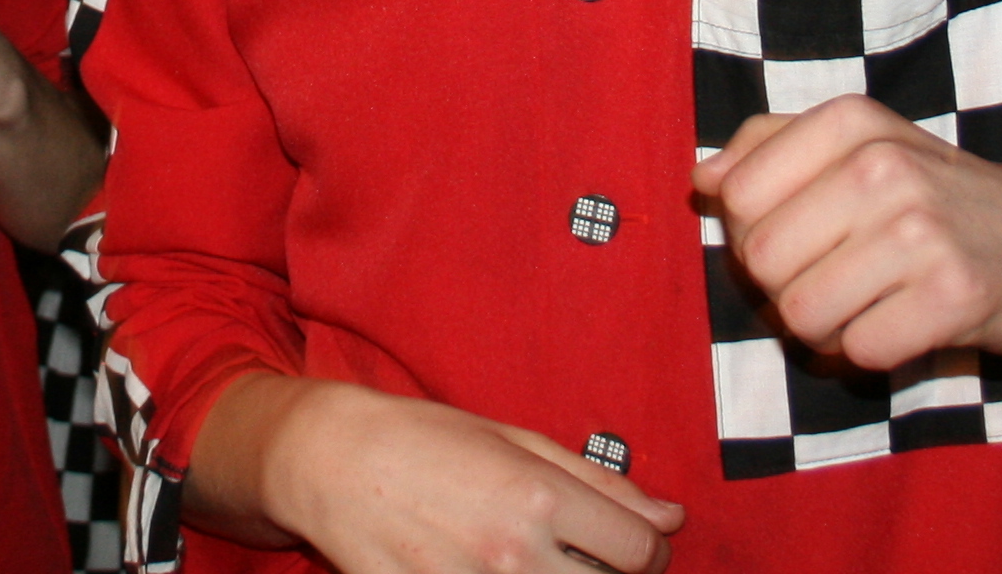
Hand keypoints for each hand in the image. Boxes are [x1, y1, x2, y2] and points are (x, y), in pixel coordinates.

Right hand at [259, 381, 682, 573]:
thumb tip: (670, 517)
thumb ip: (599, 482)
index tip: (632, 546)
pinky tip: (495, 568)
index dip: (650, 551)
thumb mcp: (516, 440)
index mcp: (539, 497)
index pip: (640, 552)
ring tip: (543, 560)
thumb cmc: (426, 440)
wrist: (332, 463)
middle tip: (588, 555)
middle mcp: (513, 553)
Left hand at [696, 97, 1001, 378]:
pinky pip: (858, 351)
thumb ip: (770, 147)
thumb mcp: (860, 144)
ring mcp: (921, 231)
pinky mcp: (953, 298)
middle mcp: (883, 166)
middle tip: (837, 277)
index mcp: (850, 122)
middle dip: (786, 286)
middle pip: (761, 262)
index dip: (755, 231)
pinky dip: (869, 351)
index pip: (738, 197)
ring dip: (825, 327)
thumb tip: (703, 180)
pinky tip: (901, 325)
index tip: (802, 232)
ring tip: (867, 303)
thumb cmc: (937, 195)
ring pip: (801, 313)